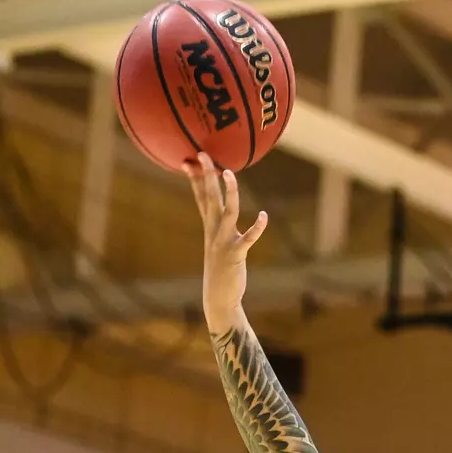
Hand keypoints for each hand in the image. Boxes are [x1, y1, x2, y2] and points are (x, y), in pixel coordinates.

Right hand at [185, 152, 266, 317]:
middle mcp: (214, 231)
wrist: (219, 297)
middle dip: (206, 176)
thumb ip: (220, 227)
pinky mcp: (236, 254)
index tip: (188, 160)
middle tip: (202, 154)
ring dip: (229, 192)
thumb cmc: (221, 270)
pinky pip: (248, 238)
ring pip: (227, 212)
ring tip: (229, 172)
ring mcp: (224, 242)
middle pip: (209, 198)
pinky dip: (256, 228)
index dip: (195, 179)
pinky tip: (263, 215)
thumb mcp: (217, 244)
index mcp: (210, 228)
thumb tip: (223, 213)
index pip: (200, 198)